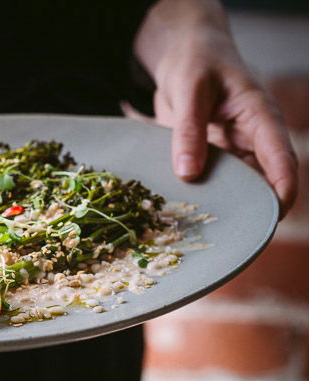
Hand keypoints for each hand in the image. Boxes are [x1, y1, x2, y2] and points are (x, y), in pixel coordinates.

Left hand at [136, 0, 297, 217]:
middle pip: (264, 181)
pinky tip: (187, 213)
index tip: (274, 215)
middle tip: (235, 238)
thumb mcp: (189, 91)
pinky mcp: (216, 157)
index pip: (281, 157)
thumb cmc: (195, 65)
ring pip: (240, 186)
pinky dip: (206, 195)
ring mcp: (235, 150)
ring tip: (206, 232)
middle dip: (254, 208)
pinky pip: (216, 181)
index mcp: (260, 117)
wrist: (186, 57)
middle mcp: (254, 138)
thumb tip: (188, 173)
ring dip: (227, 205)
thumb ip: (188, 130)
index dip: (282, 187)